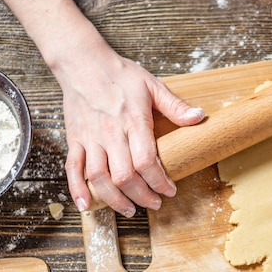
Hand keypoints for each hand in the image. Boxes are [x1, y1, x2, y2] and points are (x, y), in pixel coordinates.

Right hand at [57, 40, 204, 217]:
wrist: (83, 62)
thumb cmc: (119, 75)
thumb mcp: (152, 86)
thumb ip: (175, 106)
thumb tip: (199, 117)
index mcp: (133, 121)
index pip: (146, 161)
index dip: (159, 181)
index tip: (170, 190)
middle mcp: (110, 133)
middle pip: (124, 176)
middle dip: (141, 196)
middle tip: (154, 203)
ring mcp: (90, 138)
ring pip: (99, 177)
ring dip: (114, 199)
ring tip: (129, 209)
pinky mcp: (75, 139)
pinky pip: (72, 169)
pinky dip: (77, 189)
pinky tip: (86, 205)